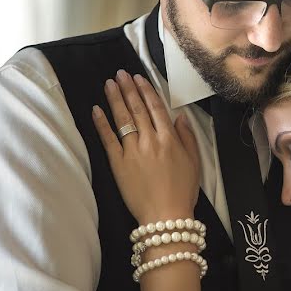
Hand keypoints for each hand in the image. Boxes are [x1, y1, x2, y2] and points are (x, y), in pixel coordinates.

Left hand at [92, 70, 199, 220]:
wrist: (165, 216)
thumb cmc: (182, 191)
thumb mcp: (194, 163)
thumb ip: (188, 137)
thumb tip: (180, 117)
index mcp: (170, 139)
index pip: (156, 107)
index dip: (146, 90)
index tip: (139, 78)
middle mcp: (150, 140)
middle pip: (137, 108)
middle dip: (128, 88)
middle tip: (120, 74)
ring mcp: (132, 151)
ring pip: (122, 119)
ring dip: (115, 99)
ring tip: (109, 84)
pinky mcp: (118, 164)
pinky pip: (108, 139)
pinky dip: (101, 123)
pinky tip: (96, 110)